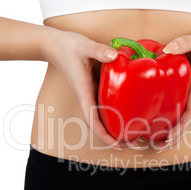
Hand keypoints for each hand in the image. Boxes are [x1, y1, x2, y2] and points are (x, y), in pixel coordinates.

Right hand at [41, 28, 135, 148]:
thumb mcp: (83, 46)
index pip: (92, 120)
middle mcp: (87, 97)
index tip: (117, 145)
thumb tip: (115, 55)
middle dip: (115, 137)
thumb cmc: (67, 46)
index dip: (104, 135)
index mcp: (84, 93)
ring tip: (136, 134)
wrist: (54, 45)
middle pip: (100, 125)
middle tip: (135, 143)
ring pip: (103, 117)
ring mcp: (91, 95)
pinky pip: (106, 105)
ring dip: (117, 127)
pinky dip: (117, 113)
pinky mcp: (95, 88)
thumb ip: (99, 51)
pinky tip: (130, 114)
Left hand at [153, 25, 190, 151]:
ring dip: (176, 131)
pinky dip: (177, 119)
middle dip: (175, 136)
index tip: (169, 137)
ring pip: (188, 116)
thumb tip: (165, 50)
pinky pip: (186, 107)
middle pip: (189, 121)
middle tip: (158, 147)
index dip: (180, 126)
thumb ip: (183, 43)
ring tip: (158, 141)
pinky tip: (165, 122)